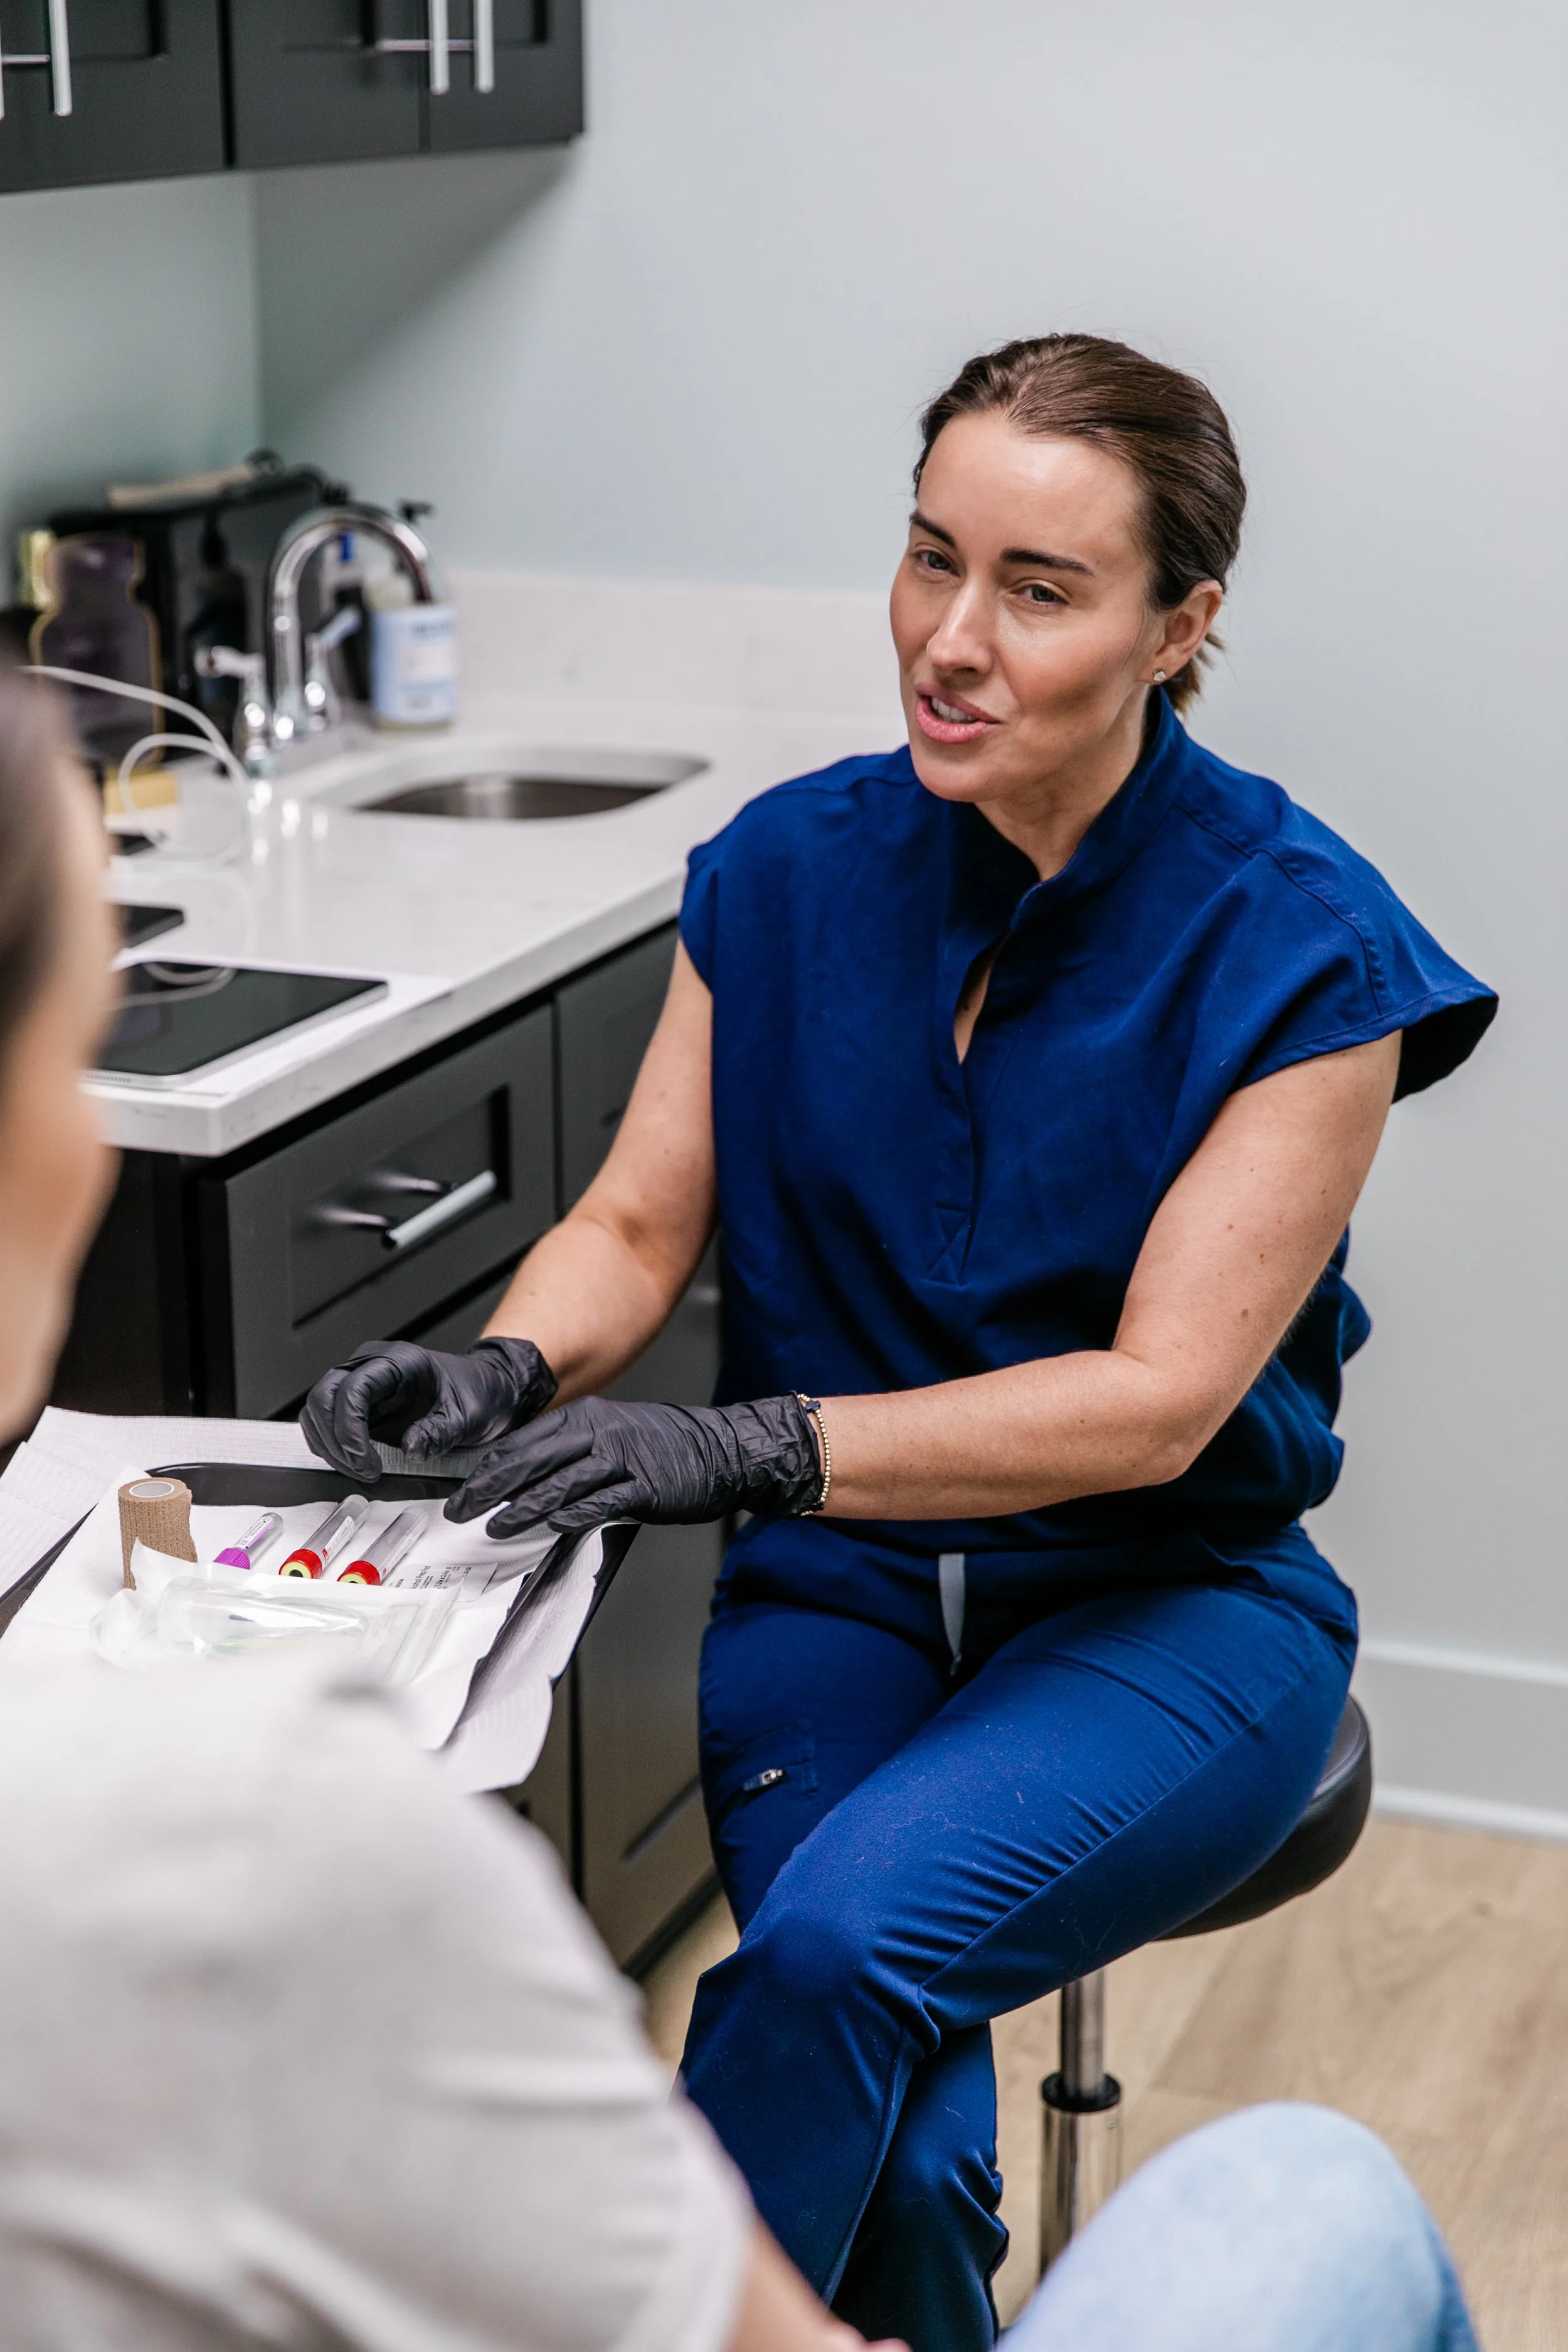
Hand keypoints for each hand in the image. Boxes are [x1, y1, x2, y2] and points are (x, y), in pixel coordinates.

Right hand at [301, 1336, 557, 1481]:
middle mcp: (371, 1365)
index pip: (353, 1388)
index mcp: (398, 1361)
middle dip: (335, 1440)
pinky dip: (331, 1445)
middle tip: (362, 1471)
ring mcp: (360, 1383)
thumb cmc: (478, 1393)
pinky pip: (326, 1422)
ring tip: (361, 1471)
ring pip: (317, 1410)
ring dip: (330, 1446)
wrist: (487, 1390)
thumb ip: (439, 1431)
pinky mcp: (358, 1404)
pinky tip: (355, 1463)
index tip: (366, 1463)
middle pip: (323, 1396)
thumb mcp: (468, 1416)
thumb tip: (410, 1449)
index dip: (350, 1429)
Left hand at [445, 1393, 823, 1537]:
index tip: (462, 1488)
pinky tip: (552, 1527)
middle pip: (531, 1461)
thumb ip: (572, 1450)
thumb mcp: (614, 1433)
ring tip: (495, 1526)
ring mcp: (622, 1458)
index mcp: (587, 1417)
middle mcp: (600, 1432)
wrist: (721, 1449)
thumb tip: (526, 1476)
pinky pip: (600, 1500)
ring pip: (559, 1483)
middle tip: (461, 1509)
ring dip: (522, 1507)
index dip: (488, 1467)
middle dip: (490, 1488)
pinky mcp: (643, 1486)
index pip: (524, 1442)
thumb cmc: (667, 1445)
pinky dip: (573, 1514)